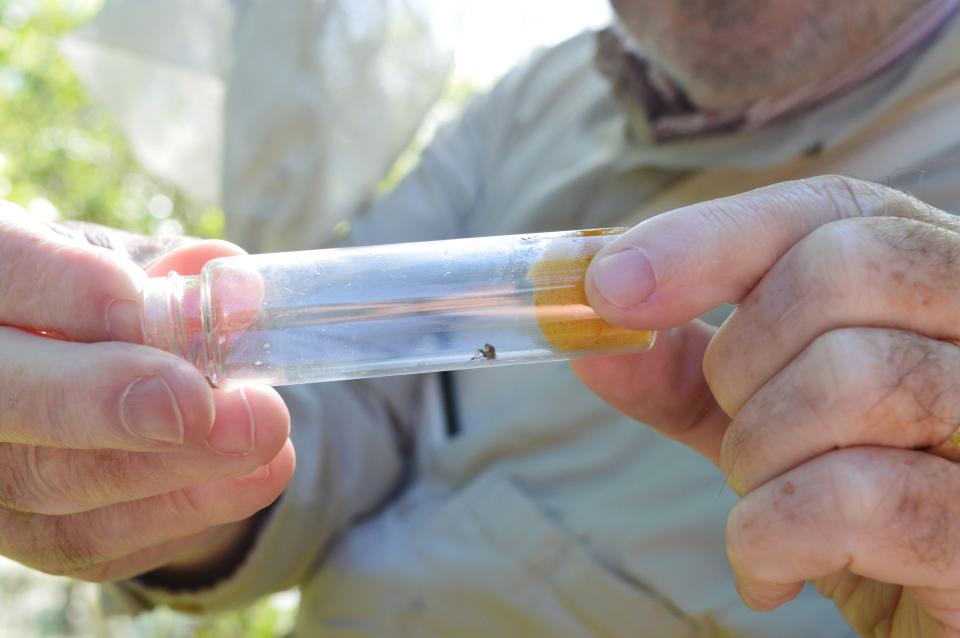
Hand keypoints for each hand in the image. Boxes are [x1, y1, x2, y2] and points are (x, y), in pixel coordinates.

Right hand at [0, 200, 293, 582]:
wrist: (97, 384)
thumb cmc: (112, 309)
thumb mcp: (138, 271)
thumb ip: (178, 278)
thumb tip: (243, 294)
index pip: (6, 271)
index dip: (78, 293)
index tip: (176, 308)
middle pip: (8, 397)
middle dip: (111, 402)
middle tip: (203, 403)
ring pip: (52, 483)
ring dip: (173, 466)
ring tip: (266, 435)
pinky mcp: (23, 532)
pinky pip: (89, 538)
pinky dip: (179, 511)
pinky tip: (248, 480)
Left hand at [573, 176, 959, 636]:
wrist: (926, 623)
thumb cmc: (853, 509)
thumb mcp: (762, 422)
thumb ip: (685, 372)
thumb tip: (590, 333)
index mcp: (935, 289)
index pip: (832, 212)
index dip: (706, 238)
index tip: (608, 286)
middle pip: (843, 270)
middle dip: (743, 362)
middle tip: (736, 432)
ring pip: (853, 376)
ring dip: (757, 454)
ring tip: (764, 501)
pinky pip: (859, 498)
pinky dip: (771, 537)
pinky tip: (771, 572)